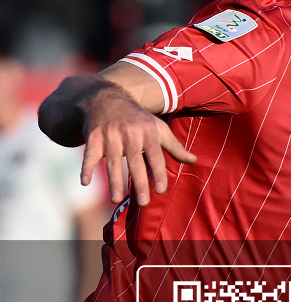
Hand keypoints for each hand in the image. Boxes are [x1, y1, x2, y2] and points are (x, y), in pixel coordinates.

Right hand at [80, 87, 195, 204]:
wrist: (107, 98)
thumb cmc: (138, 119)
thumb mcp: (158, 128)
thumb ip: (174, 146)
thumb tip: (194, 160)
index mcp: (148, 132)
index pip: (155, 155)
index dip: (158, 172)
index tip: (161, 190)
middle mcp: (129, 133)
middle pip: (135, 161)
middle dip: (139, 182)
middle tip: (143, 202)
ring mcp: (110, 135)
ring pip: (113, 161)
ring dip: (114, 181)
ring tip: (116, 200)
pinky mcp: (93, 137)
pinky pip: (89, 155)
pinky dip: (86, 168)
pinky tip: (85, 183)